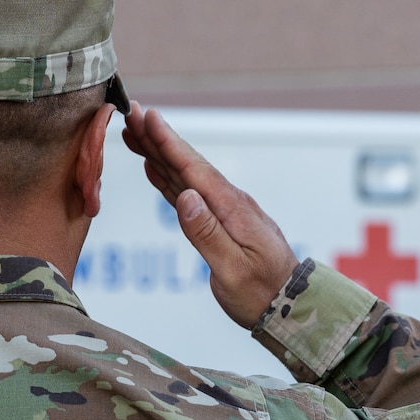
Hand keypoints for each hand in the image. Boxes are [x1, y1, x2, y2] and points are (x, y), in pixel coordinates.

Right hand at [122, 101, 298, 327]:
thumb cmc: (262, 293)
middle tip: (129, 113)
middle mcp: (228, 203)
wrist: (290, 306)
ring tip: (133, 133)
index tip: (146, 115)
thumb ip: (207, 234)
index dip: (168, 141)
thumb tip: (185, 197)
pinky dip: (169, 177)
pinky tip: (154, 168)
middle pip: (187, 164)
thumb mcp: (232, 270)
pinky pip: (189, 193)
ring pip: (185, 175)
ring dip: (159, 153)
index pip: (194, 169)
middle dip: (157, 138)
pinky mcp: (221, 222)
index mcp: (231, 210)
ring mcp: (225, 211)